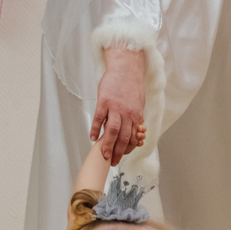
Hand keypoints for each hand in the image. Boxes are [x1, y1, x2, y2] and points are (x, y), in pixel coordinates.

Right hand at [91, 47, 148, 163]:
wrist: (126, 67)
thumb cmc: (131, 85)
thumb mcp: (138, 103)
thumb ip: (135, 117)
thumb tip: (135, 129)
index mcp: (137, 115)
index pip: (134, 137)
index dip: (129, 149)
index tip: (123, 155)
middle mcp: (128, 114)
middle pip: (124, 138)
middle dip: (119, 153)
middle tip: (113, 162)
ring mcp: (115, 108)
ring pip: (112, 131)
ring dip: (107, 146)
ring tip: (103, 155)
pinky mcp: (104, 102)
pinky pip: (99, 118)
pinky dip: (95, 129)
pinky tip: (92, 138)